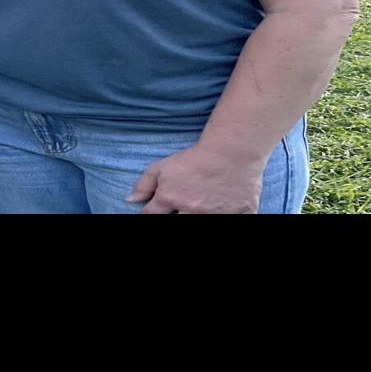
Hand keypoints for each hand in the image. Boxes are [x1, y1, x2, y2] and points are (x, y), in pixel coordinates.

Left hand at [126, 145, 266, 213]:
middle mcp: (191, 210)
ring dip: (202, 213)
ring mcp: (216, 214)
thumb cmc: (196, 157)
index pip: (152, 216)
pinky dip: (229, 213)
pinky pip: (236, 221)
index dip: (153, 213)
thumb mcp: (163, 166)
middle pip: (178, 222)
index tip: (159, 210)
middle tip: (186, 203)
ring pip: (203, 222)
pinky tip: (225, 206)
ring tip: (204, 202)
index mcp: (171, 198)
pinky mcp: (240, 214)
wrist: (233, 149)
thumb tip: (130, 201)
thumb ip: (144, 184)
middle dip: (179, 214)